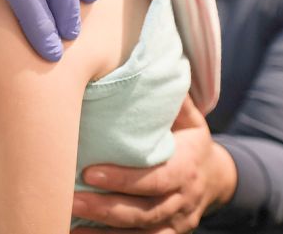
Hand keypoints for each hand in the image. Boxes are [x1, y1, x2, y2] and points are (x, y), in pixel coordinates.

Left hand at [71, 98, 236, 233]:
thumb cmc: (187, 139)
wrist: (216, 177)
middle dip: (106, 208)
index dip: (124, 179)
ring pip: (141, 233)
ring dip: (104, 232)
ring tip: (66, 221)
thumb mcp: (187, 118)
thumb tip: (143, 64)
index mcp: (186, 166)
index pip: (156, 177)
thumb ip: (169, 99)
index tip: (89, 172)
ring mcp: (176, 222)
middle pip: (145, 211)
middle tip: (70, 199)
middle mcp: (183, 199)